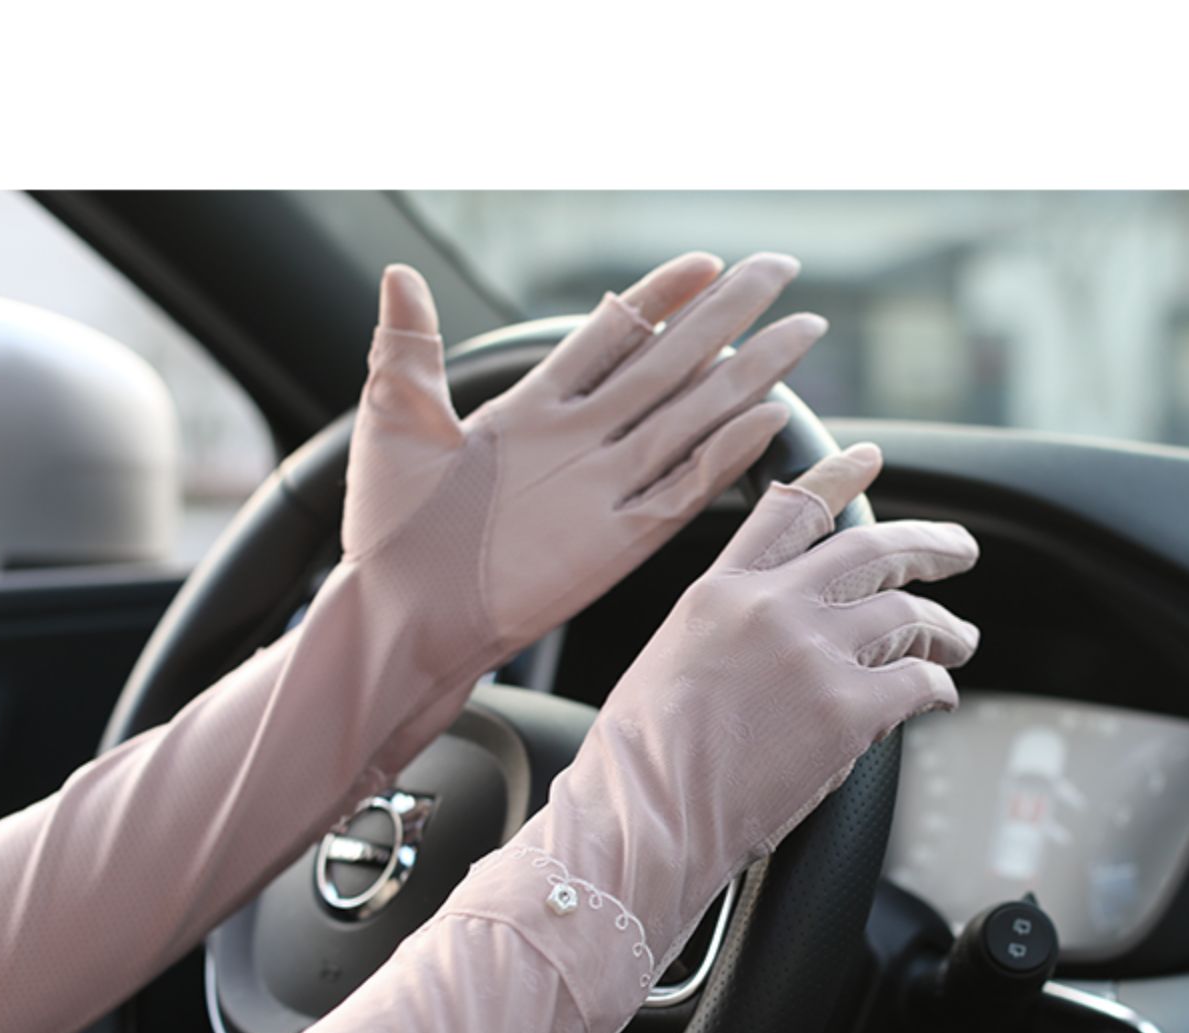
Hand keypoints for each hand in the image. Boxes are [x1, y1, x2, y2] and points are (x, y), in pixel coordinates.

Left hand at [342, 251, 825, 669]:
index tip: (705, 260)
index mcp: (529, 410)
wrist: (399, 617)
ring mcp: (602, 489)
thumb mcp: (393, 422)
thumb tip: (401, 274)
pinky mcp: (616, 542)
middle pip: (669, 363)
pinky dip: (725, 455)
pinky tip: (766, 419)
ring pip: (691, 417)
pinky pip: (684, 489)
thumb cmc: (388, 531)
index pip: (609, 334)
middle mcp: (578, 442)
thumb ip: (409, 347)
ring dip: (747, 374)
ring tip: (800, 331)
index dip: (658, 297)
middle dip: (728, 315)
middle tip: (781, 269)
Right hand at [477, 442, 980, 1031]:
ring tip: (960, 639)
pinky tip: (940, 696)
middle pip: (871, 549)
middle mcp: (770, 607)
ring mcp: (813, 654)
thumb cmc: (640, 763)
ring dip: (946, 627)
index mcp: (719, 591)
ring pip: (909, 613)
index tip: (868, 460)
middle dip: (927, 544)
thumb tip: (787, 639)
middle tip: (958, 550)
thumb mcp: (669, 662)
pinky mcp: (848, 710)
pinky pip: (919, 682)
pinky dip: (939, 687)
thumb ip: (730, 631)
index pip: (791, 510)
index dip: (837, 479)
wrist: (641, 822)